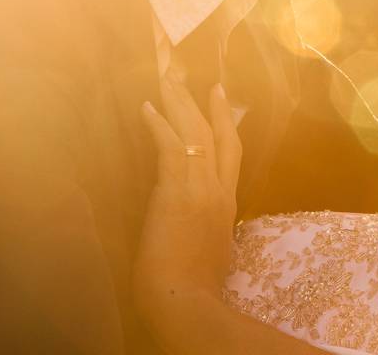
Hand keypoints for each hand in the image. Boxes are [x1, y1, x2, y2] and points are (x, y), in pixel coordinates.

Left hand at [133, 72, 241, 340]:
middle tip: (200, 78)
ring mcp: (201, 188)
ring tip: (167, 81)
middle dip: (207, 104)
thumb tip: (196, 214)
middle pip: (218, 135)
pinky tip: (146, 108)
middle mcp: (220, 189)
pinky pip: (169, 147)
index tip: (221, 98)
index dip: (226, 123)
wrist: (189, 300)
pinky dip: (158, 124)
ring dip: (179, 104)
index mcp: (229, 203)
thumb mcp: (213, 248)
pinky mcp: (178, 191)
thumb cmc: (197, 285)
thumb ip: (208, 223)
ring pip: (194, 133)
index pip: (231, 153)